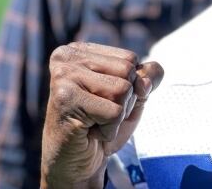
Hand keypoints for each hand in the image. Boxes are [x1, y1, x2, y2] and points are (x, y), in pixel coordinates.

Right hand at [40, 42, 163, 187]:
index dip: (129, 85)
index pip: (130, 58)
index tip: (105, 99)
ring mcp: (63, 76)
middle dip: (124, 100)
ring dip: (116, 115)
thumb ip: (148, 78)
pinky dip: (109, 129)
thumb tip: (145, 80)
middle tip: (100, 113)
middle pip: (128, 72)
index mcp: (80, 50)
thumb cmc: (102, 124)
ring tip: (95, 121)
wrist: (77, 161)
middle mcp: (67, 57)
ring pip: (122, 90)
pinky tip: (90, 131)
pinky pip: (114, 112)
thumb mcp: (133, 96)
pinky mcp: (65, 99)